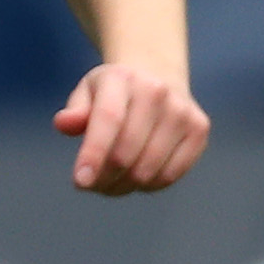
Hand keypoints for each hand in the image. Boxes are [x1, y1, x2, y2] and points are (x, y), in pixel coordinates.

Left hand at [55, 61, 209, 195]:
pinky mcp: (199, 129)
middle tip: (91, 184)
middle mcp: (157, 91)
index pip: (109, 121)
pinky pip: (170, 175)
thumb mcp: (88, 93)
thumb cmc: (113, 94)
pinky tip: (137, 175)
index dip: (94, 154)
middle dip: (103, 178)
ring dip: (124, 186)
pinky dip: (148, 185)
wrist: (157, 78)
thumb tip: (64, 124)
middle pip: (127, 153)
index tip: (80, 182)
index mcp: (123, 78)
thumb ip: (74, 111)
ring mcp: (182, 110)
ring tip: (111, 181)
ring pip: (148, 170)